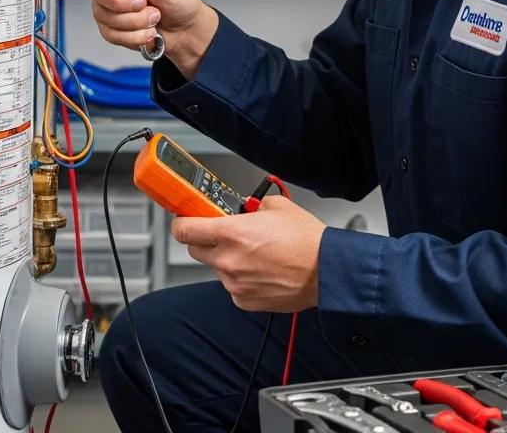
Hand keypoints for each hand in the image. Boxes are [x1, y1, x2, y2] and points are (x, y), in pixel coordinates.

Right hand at [79, 0, 217, 78]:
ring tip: (154, 16)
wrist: (185, 29)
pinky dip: (134, 35)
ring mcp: (110, 3)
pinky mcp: (111, 25)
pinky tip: (148, 30)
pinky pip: (110, 33)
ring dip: (134, 21)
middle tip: (143, 2)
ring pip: (102, 14)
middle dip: (120, 1)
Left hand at [171, 196, 324, 311]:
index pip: (185, 230)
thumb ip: (252, 206)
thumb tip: (245, 209)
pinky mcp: (243, 300)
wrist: (325, 271)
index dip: (182, 222)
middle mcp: (228, 260)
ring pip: (217, 267)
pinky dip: (241, 277)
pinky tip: (263, 269)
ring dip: (228, 258)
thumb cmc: (306, 241)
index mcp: (233, 233)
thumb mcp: (277, 206)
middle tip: (225, 232)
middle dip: (206, 239)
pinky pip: (232, 285)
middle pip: (195, 249)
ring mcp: (234, 283)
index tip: (185, 219)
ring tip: (257, 253)